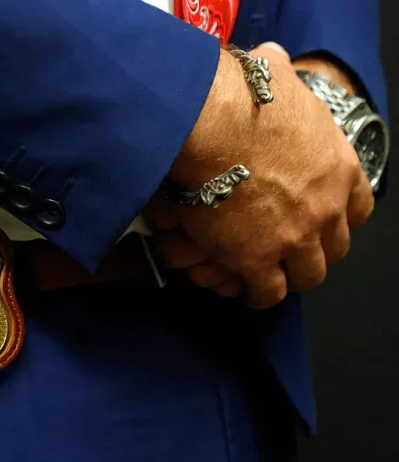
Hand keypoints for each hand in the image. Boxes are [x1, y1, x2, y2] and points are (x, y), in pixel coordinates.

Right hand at [147, 43, 373, 308]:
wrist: (210, 126)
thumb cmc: (240, 98)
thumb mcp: (275, 77)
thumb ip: (281, 76)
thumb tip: (269, 58)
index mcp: (337, 167)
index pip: (358, 207)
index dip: (339, 217)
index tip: (322, 219)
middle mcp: (326, 207)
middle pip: (335, 247)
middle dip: (315, 250)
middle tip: (292, 250)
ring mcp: (295, 238)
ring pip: (308, 276)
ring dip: (290, 277)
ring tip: (271, 276)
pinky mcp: (258, 261)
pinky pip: (268, 292)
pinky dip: (259, 295)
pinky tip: (247, 291)